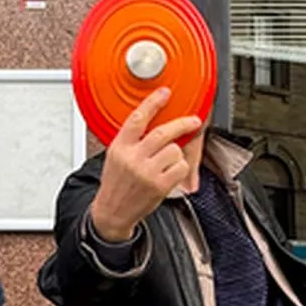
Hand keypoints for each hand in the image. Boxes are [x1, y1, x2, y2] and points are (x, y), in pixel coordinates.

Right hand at [89, 87, 202, 242]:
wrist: (113, 211)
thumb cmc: (116, 182)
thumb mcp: (115, 155)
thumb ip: (132, 139)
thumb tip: (155, 121)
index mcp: (120, 147)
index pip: (137, 119)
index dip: (153, 103)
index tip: (165, 93)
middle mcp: (133, 158)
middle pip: (162, 133)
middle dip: (182, 124)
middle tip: (192, 121)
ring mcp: (147, 173)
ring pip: (174, 150)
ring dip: (177, 153)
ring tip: (168, 160)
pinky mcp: (159, 186)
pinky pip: (181, 167)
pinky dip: (181, 167)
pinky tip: (171, 171)